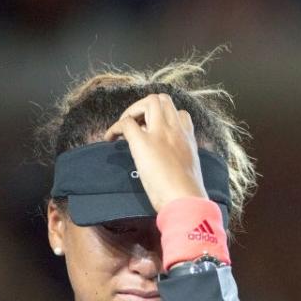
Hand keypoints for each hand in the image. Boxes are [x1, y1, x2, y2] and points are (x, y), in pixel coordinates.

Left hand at [103, 93, 207, 212]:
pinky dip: (115, 128)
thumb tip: (168, 162)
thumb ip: (181, 158)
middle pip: (162, 100)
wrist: (186, 200)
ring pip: (148, 102)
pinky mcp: (143, 143)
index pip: (181, 114)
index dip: (165, 118)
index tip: (155, 131)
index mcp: (188, 138)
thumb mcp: (190, 169)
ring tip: (125, 127)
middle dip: (146, 107)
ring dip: (133, 110)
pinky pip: (125, 123)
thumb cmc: (188, 192)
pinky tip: (110, 139)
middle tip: (137, 123)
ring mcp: (160, 133)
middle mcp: (176, 130)